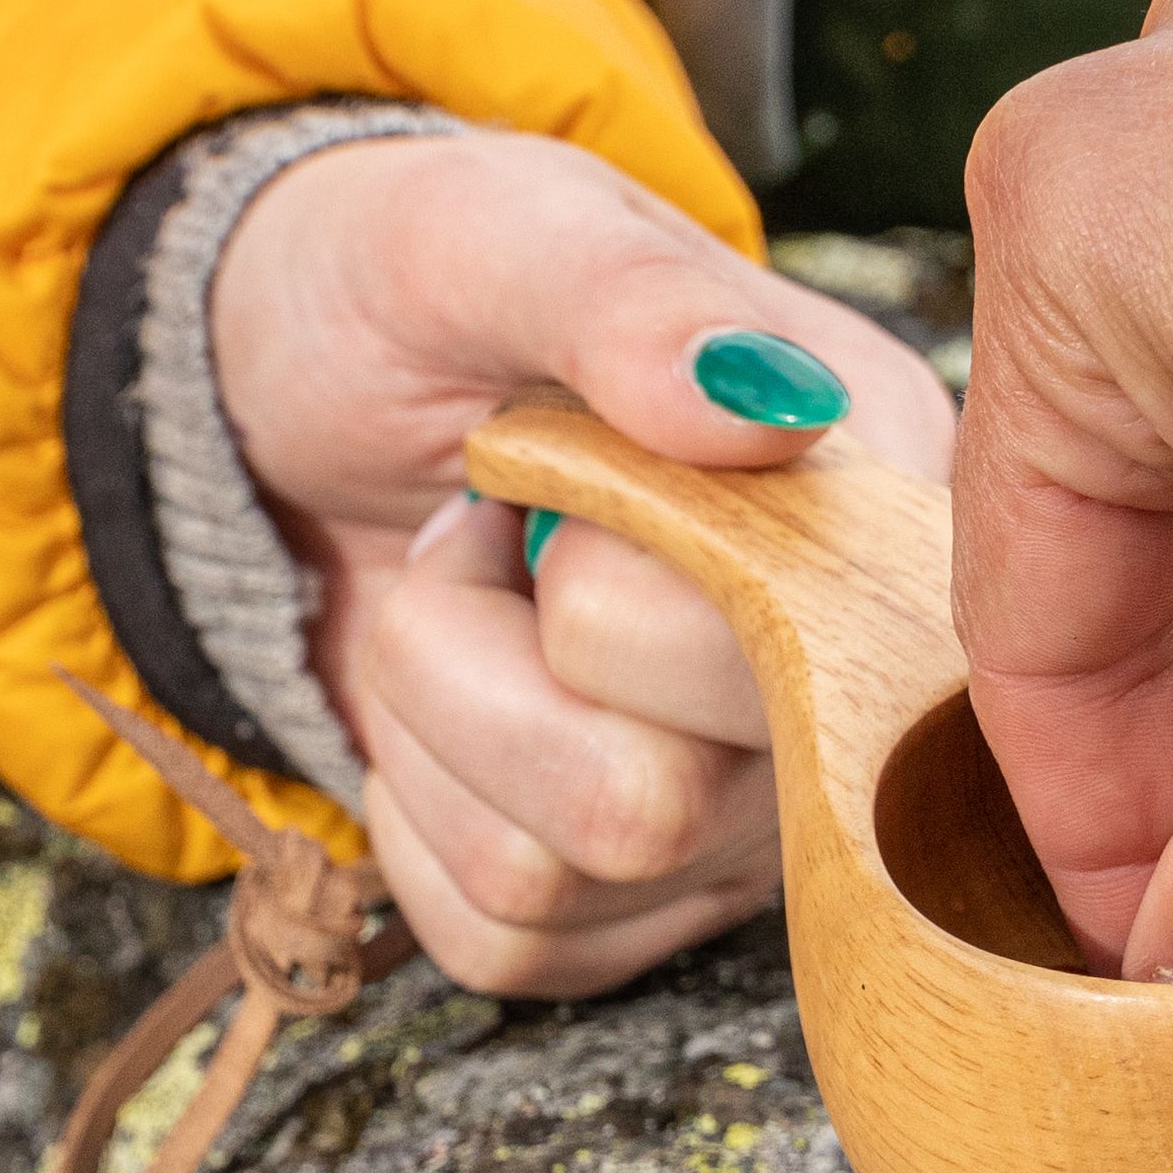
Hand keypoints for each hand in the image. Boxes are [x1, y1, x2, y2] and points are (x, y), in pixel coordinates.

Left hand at [222, 124, 948, 996]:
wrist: (299, 385)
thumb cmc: (420, 290)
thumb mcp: (500, 231)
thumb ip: (626, 304)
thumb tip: (751, 410)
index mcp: (872, 497)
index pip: (779, 641)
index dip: (600, 566)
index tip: (533, 458)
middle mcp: (847, 684)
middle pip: (653, 802)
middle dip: (474, 648)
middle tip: (477, 529)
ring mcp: (750, 816)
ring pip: (555, 876)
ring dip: (430, 719)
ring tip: (456, 597)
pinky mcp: (636, 905)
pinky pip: (504, 941)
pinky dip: (414, 819)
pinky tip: (443, 706)